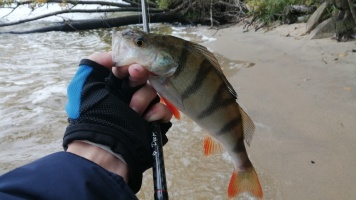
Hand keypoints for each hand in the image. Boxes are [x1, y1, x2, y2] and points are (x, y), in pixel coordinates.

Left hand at [63, 52, 171, 192]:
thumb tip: (113, 55)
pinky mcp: (154, 122)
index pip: (125, 68)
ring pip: (154, 91)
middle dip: (139, 74)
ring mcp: (142, 109)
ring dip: (143, 98)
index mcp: (110, 88)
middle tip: (135, 75)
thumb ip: (94, 63)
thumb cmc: (93, 116)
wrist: (107, 148)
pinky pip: (164, 109)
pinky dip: (157, 113)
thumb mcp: (84, 85)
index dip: (127, 65)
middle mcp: (126, 97)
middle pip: (143, 76)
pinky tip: (146, 119)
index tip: (124, 69)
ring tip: (134, 112)